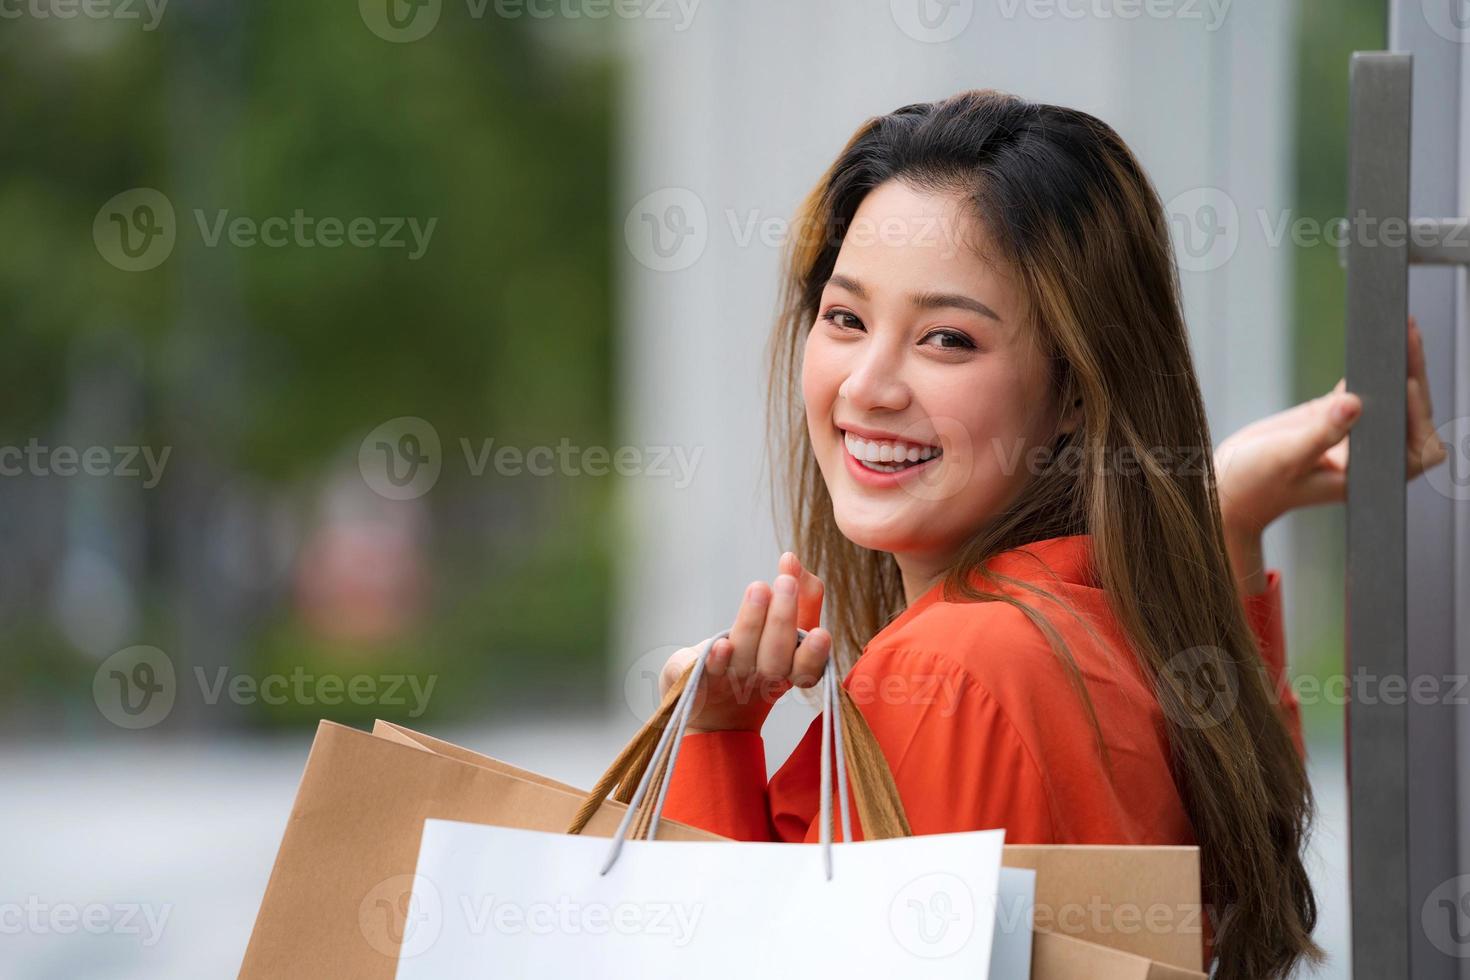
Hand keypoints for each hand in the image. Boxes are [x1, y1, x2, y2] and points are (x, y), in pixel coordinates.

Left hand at [657, 552, 830, 733]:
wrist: (709, 714)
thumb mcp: (773, 628)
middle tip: (784, 582)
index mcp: (788, 670)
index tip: (820, 626)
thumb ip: (793, 596)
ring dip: (753, 624)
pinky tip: (721, 645)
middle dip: (782, 619)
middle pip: (778, 656)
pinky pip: (708, 675)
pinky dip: (717, 660)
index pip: (808, 662)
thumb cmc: (747, 662)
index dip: (815, 649)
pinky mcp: (699, 685)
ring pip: (747, 657)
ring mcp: (730, 683)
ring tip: (759, 589)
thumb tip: (791, 558)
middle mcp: (763, 680)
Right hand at [1213, 315, 1447, 591]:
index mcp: (1362, 477)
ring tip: (1398, 328)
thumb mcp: (1285, 458)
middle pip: (1409, 416)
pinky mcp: (1333, 417)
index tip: (1406, 386)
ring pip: (1390, 399)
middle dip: (1412, 376)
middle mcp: (1365, 457)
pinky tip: (1375, 341)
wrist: (1225, 484)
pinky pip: (1362, 390)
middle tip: (1407, 336)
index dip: (1418, 418)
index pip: (1415, 450)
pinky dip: (1369, 367)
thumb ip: (1321, 433)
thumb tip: (1354, 402)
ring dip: (1397, 366)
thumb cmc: (1253, 485)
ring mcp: (1351, 436)